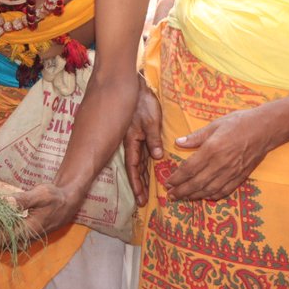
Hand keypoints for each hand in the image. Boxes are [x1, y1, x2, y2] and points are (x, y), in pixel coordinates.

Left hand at [0, 182, 79, 241]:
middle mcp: (23, 236)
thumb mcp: (41, 195)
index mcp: (27, 230)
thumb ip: (23, 200)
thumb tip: (5, 202)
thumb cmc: (55, 197)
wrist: (67, 202)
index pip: (1, 236)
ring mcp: (22, 234)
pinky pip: (3, 232)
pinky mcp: (21, 229)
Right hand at [125, 75, 163, 203]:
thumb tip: (157, 158)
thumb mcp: (150, 121)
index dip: (136, 183)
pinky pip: (142, 154)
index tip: (140, 198)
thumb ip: (153, 139)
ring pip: (138, 162)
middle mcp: (132, 143)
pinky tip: (148, 170)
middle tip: (142, 201)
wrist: (137, 87)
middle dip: (138, 185)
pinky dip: (144, 165)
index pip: (133, 167)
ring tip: (145, 191)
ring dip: (141, 176)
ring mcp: (135, 139)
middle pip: (134, 168)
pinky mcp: (140, 134)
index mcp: (131, 141)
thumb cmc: (143, 103)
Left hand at [165, 108, 273, 200]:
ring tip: (184, 198)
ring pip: (210, 189)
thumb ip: (196, 137)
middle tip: (171, 195)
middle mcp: (221, 164)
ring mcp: (232, 172)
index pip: (189, 168)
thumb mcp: (214, 125)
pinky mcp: (241, 176)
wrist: (265, 129)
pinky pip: (225, 190)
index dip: (177, 178)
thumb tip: (178, 142)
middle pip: (197, 182)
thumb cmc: (239, 123)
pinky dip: (213, 195)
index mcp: (212, 149)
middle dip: (182, 191)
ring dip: (195, 195)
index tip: (168, 182)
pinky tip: (205, 196)